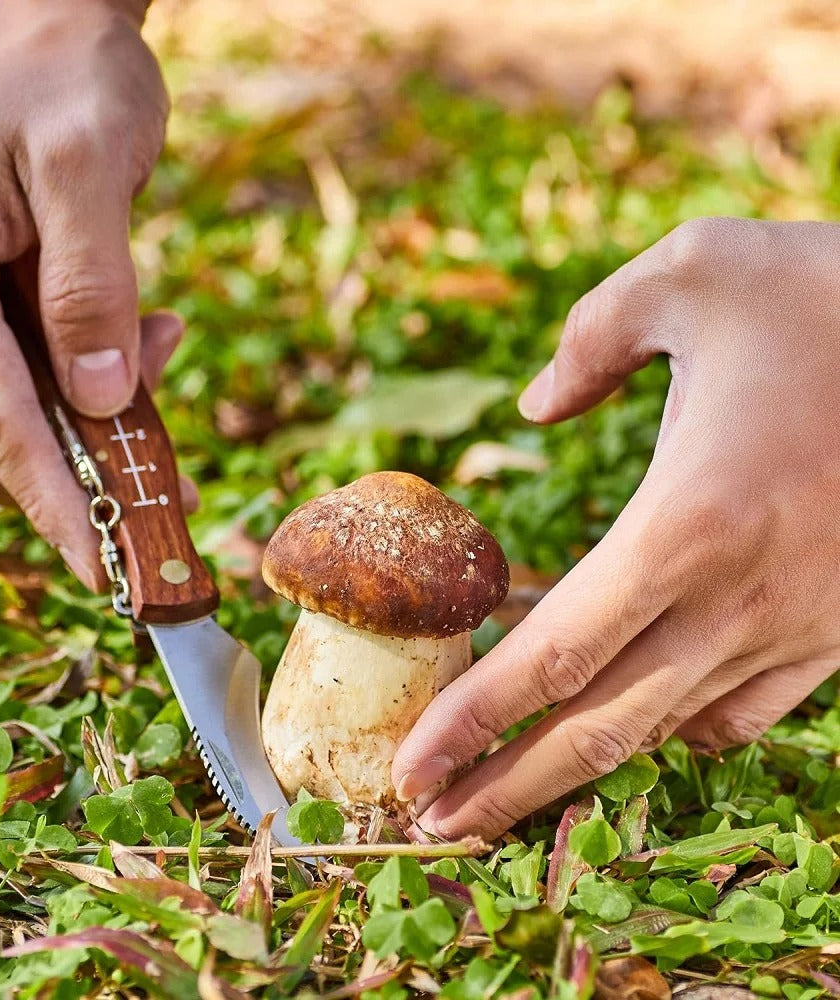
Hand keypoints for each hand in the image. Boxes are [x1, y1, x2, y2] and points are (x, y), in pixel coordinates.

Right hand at [0, 0, 188, 587]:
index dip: (55, 503)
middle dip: (82, 477)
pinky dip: (88, 389)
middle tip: (169, 486)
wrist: (45, 19)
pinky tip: (144, 340)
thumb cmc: (64, 71)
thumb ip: (92, 290)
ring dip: (93, 429)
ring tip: (162, 354)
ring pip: (12, 419)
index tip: (106, 569)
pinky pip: (27, 380)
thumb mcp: (90, 166)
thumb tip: (103, 401)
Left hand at [393, 218, 839, 840]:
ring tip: (507, 792)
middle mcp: (743, 597)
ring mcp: (801, 625)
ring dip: (581, 769)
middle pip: (599, 726)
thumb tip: (531, 410)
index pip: (554, 653)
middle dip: (505, 787)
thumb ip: (590, 339)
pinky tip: (633, 723)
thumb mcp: (692, 272)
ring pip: (669, 730)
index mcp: (689, 521)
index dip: (474, 720)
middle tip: (429, 823)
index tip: (411, 766)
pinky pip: (744, 709)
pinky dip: (673, 727)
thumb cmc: (833, 292)